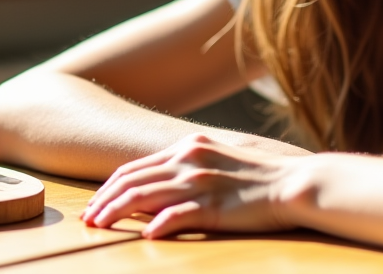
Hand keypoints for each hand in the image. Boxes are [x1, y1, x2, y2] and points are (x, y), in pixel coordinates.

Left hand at [82, 133, 302, 237]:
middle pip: (131, 180)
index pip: (135, 167)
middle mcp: (189, 159)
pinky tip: (145, 236)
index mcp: (188, 147)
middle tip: (87, 219)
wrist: (295, 181)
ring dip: (116, 213)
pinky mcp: (214, 205)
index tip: (95, 203)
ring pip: (144, 197)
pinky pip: (177, 216)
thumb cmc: (259, 176)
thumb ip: (189, 168)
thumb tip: (162, 187)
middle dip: (103, 200)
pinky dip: (157, 226)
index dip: (109, 186)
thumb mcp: (218, 160)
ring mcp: (200, 182)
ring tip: (99, 227)